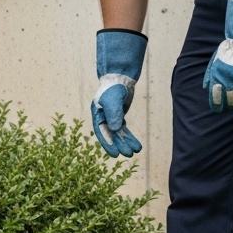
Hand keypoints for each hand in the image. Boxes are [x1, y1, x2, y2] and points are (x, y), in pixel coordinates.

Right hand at [91, 29, 147, 157]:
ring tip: (136, 151)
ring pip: (118, 133)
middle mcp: (102, 118)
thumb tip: (115, 129)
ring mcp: (110, 117)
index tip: (115, 154)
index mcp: (97, 115)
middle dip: (120, 145)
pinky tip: (135, 143)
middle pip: (111, 135)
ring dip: (126, 142)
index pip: (102, 132)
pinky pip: (123, 129)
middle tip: (128, 155)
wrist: (119, 77)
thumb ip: (114, 114)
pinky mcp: (118, 115)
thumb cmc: (114, 88)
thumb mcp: (113, 100)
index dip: (108, 144)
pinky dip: (128, 136)